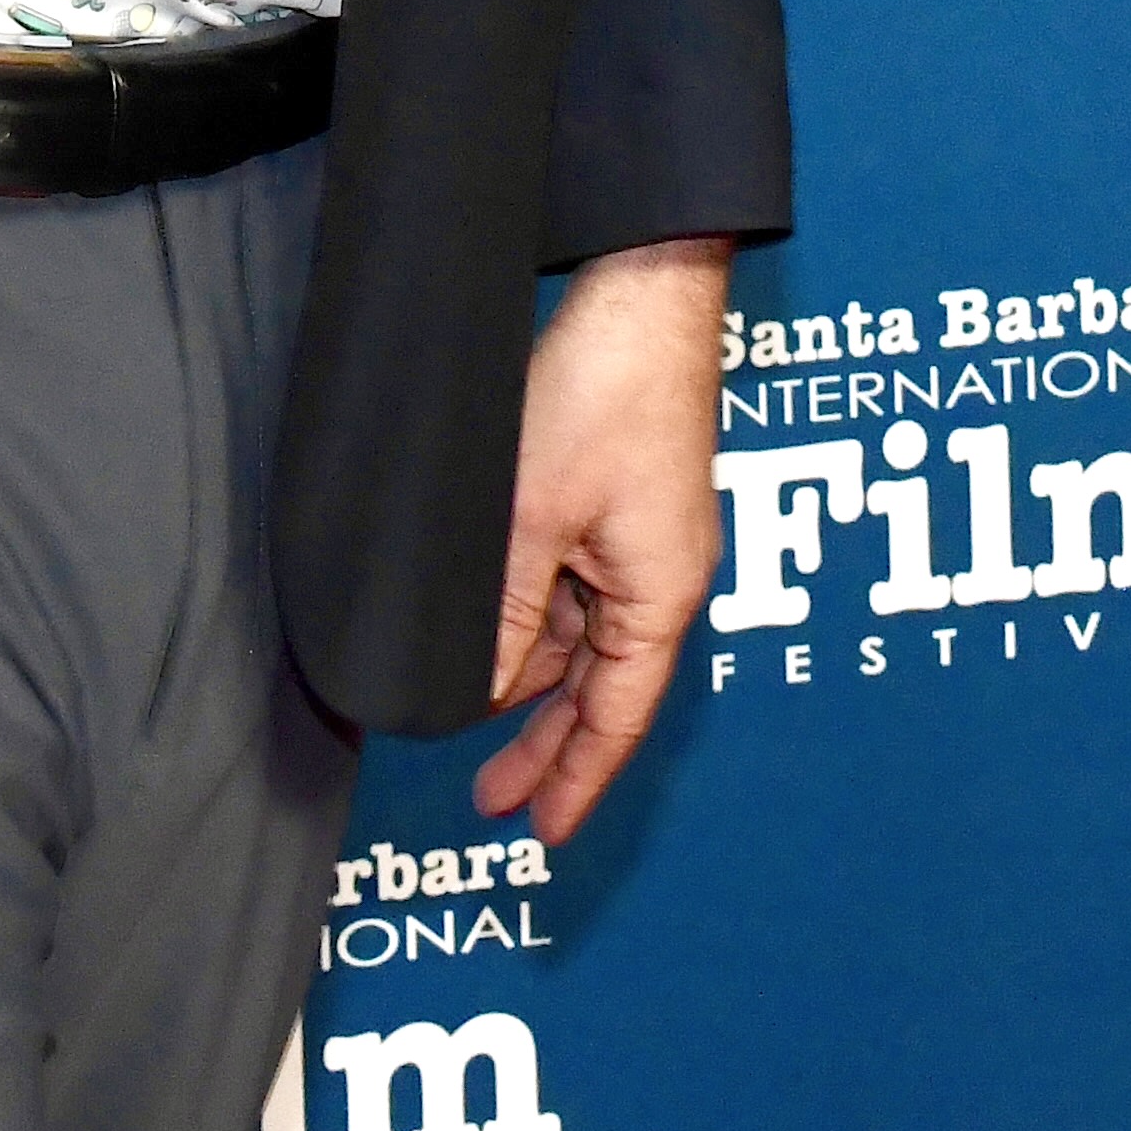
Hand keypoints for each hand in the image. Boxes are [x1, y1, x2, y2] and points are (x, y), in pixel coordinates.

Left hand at [469, 236, 729, 843]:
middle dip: (546, 746)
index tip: (542, 834)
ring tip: (471, 721)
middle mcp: (658, 580)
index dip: (577, 781)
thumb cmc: (604, 395)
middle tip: (491, 800)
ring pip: (581, 637)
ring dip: (532, 679)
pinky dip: (534, 620)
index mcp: (658, 598)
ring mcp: (640, 543)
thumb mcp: (530, 516)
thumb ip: (505, 611)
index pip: (615, 720)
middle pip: (599, 689)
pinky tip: (491, 632)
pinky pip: (575, 585)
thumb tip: (484, 690)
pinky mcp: (617, 504)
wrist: (643, 296)